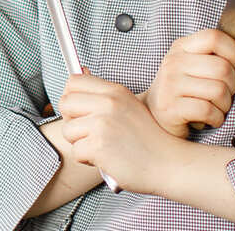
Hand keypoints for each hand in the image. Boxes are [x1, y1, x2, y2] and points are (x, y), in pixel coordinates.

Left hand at [59, 73, 182, 193]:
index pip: (74, 81)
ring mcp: (103, 123)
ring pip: (68, 130)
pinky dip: (88, 160)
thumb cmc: (148, 139)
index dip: (72, 97)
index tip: (81, 111)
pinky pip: (76, 152)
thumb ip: (104, 94)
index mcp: (115, 91)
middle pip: (65, 103)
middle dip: (72, 121)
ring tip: (101, 147)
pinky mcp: (99, 146)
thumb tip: (80, 71)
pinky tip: (106, 159)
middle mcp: (108, 103)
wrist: (169, 164)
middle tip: (89, 133)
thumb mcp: (129, 106)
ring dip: (80, 143)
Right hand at [142, 29, 234, 137]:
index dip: (234, 51)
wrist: (154, 114)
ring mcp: (170, 84)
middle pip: (222, 68)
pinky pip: (208, 110)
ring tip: (217, 107)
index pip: (214, 37)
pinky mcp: (170, 107)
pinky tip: (211, 119)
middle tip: (226, 93)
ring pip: (218, 90)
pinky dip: (217, 118)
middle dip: (233, 85)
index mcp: (181, 47)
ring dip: (225, 104)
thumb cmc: (183, 89)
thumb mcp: (192, 64)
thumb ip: (212, 55)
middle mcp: (173, 62)